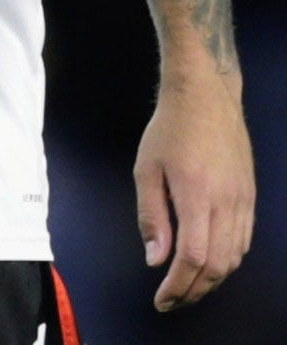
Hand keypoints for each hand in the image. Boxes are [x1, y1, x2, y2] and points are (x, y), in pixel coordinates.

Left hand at [135, 69, 254, 310]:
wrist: (207, 97)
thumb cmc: (168, 129)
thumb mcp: (146, 169)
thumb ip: (152, 217)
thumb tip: (156, 259)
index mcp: (197, 196)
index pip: (192, 257)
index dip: (178, 286)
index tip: (161, 299)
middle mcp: (226, 203)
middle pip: (216, 265)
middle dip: (194, 291)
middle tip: (171, 301)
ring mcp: (243, 201)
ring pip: (233, 257)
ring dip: (211, 279)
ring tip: (186, 287)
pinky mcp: (250, 197)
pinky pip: (243, 241)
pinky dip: (226, 260)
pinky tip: (208, 263)